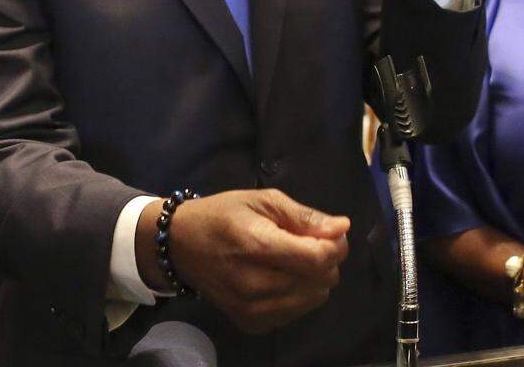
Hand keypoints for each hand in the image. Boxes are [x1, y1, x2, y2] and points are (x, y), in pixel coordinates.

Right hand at [136, 189, 349, 333]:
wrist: (181, 245)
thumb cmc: (224, 215)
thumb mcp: (264, 201)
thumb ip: (305, 217)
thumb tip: (342, 228)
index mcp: (258, 246)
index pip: (318, 259)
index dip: (335, 246)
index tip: (331, 232)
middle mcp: (255, 284)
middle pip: (320, 282)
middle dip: (326, 260)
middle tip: (309, 242)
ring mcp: (252, 309)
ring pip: (313, 300)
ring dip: (314, 279)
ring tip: (294, 259)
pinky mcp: (250, 323)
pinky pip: (295, 314)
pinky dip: (298, 295)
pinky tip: (282, 277)